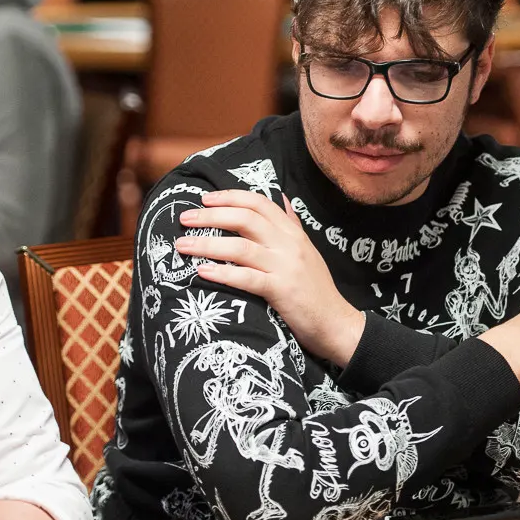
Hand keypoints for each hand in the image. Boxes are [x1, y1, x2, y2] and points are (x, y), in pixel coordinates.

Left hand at [177, 189, 364, 365]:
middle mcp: (290, 245)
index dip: (230, 197)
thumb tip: (283, 199)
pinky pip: (247, 278)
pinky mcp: (281, 291)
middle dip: (211, 216)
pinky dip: (223, 273)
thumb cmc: (317, 289)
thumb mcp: (308, 251)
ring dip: (207, 244)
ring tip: (182, 245)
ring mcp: (286, 267)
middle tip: (185, 218)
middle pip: (246, 219)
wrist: (337, 323)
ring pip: (241, 247)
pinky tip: (202, 272)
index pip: (259, 203)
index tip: (205, 199)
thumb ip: (293, 225)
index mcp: (293, 233)